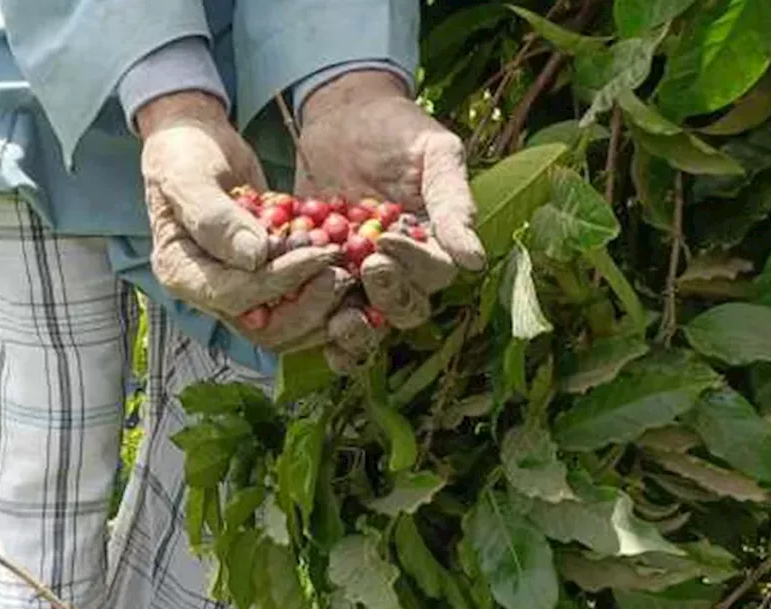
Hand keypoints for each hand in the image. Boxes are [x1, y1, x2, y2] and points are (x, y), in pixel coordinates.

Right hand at [139, 91, 345, 352]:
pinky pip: (301, 300)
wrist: (194, 142)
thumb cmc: (183, 154)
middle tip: (344, 273)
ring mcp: (241, 289)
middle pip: (266, 327)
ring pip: (290, 325)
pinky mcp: (268, 279)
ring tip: (352, 273)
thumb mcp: (189, 177)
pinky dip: (329, 291)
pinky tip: (354, 270)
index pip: (235, 295)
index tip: (318, 253)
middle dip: (310, 306)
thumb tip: (254, 257)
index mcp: (182, 273)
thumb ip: (215, 218)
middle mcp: (211, 291)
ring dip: (325, 306)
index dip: (280, 280)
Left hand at [296, 71, 485, 369]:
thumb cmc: (398, 129)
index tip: (388, 241)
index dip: (415, 265)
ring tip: (338, 324)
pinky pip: (320, 310)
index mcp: (435, 246)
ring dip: (354, 331)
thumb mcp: (434, 153)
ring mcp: (359, 276)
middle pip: (403, 307)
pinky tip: (297, 321)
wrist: (342, 114)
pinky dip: (311, 323)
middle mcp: (402, 270)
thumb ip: (453, 202)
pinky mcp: (319, 273)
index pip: (434, 273)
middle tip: (367, 268)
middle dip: (387, 297)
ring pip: (366, 322)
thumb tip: (473, 261)